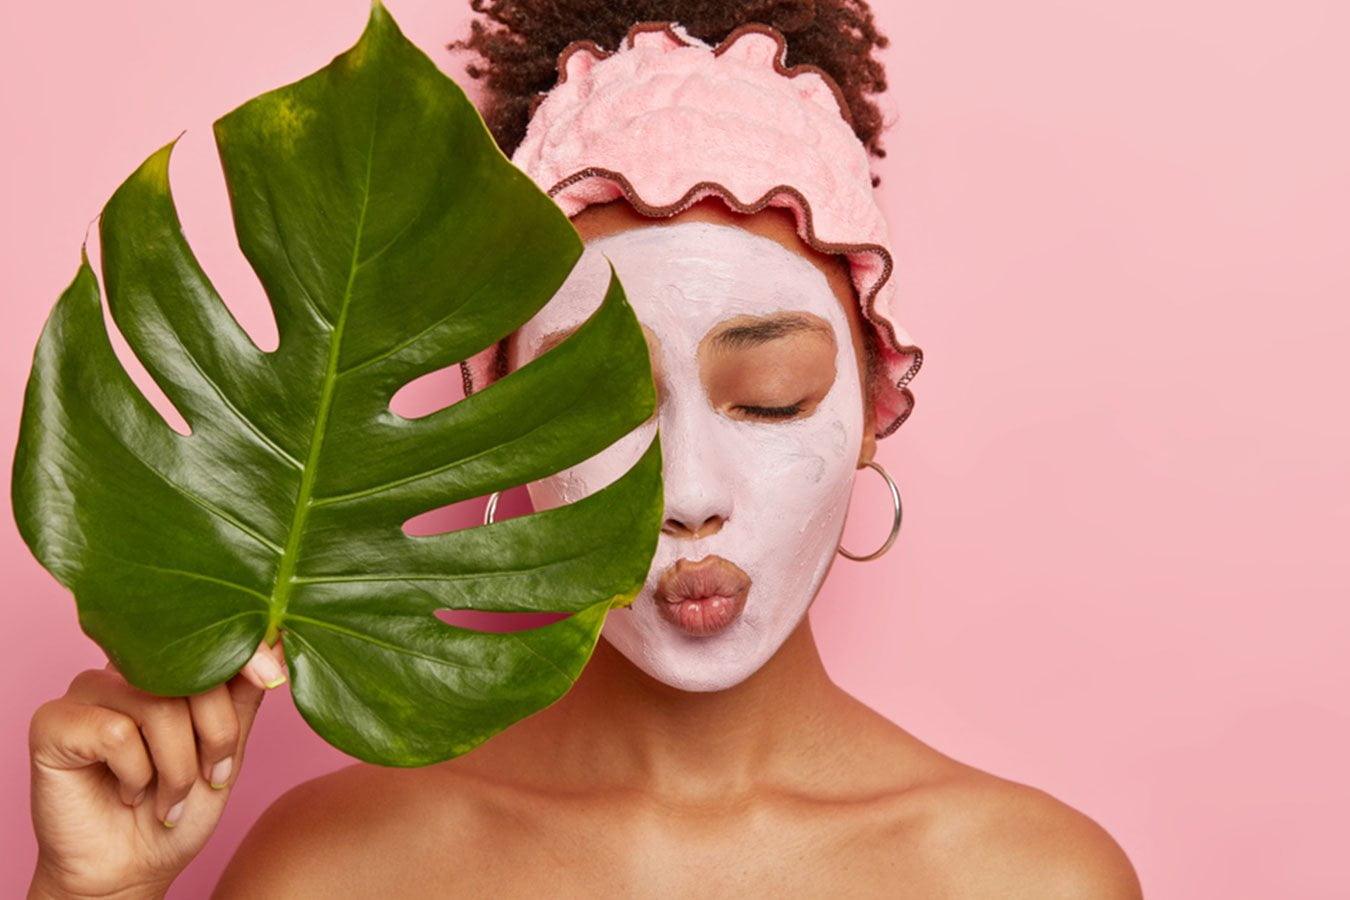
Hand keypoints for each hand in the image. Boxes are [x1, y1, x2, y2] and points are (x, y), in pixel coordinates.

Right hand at [28, 641, 286, 899]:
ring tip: (169, 798)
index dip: (244, 653)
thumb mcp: (226, 750)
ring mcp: (86, 691)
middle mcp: (123, 669)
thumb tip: (278, 641)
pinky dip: (136, 774)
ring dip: (177, 766)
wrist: (133, 868)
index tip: (272, 676)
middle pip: (189, 673)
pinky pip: (115, 734)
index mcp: (164, 668)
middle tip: (211, 778)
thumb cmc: (179, 807)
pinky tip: (128, 794)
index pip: (208, 640)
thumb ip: (244, 697)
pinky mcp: (53, 723)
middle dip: (216, 734)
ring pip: (156, 706)